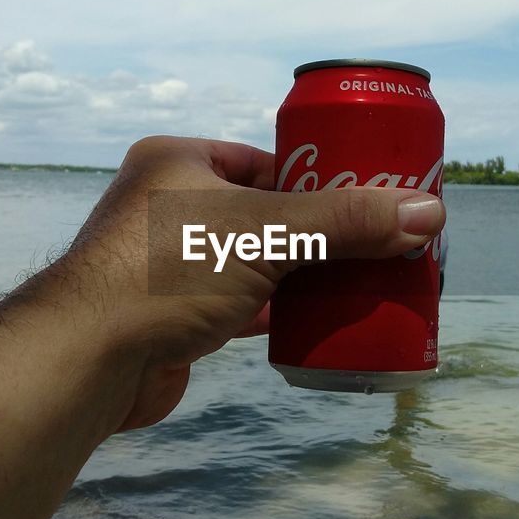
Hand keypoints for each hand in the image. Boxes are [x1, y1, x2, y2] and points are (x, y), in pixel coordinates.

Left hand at [38, 136, 445, 432]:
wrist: (89, 359)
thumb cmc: (172, 269)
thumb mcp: (269, 231)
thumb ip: (347, 221)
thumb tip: (428, 214)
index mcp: (179, 163)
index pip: (263, 159)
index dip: (317, 176)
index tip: (365, 196)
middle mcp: (168, 208)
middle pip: (266, 213)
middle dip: (320, 232)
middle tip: (376, 244)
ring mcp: (169, 267)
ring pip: (255, 263)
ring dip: (304, 275)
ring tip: (362, 280)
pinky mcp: (174, 318)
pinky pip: (241, 306)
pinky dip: (280, 312)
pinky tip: (322, 320)